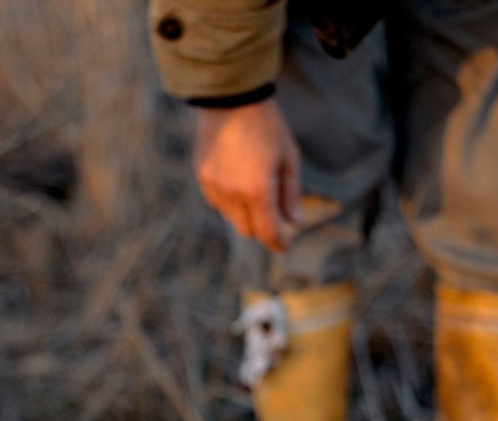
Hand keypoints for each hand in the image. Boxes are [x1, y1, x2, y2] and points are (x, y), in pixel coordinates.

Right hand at [193, 99, 302, 251]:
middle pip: (247, 230)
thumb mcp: (288, 156)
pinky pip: (217, 202)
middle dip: (261, 227)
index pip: (267, 231)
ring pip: (231, 217)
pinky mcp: (201, 178)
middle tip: (273, 214)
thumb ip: (291, 193)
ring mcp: (213, 187)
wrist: (230, 97)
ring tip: (254, 187)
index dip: (278, 243)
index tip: (285, 247)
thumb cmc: (266, 124)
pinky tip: (237, 178)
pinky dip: (229, 200)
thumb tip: (295, 222)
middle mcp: (232, 194)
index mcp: (257, 190)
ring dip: (244, 213)